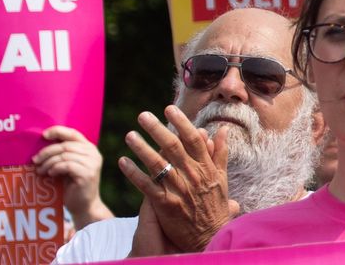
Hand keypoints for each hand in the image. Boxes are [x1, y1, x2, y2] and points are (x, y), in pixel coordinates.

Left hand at [32, 125, 109, 226]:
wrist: (84, 206)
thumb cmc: (72, 186)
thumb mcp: (67, 166)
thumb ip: (62, 155)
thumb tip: (41, 146)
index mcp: (89, 149)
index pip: (73, 134)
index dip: (58, 131)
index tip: (43, 135)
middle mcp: (93, 154)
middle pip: (65, 145)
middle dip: (47, 152)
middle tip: (35, 160)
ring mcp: (92, 164)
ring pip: (64, 155)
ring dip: (48, 162)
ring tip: (40, 171)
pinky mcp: (87, 174)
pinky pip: (67, 165)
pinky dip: (55, 168)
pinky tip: (50, 174)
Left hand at [116, 107, 237, 251]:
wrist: (210, 236)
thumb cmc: (215, 206)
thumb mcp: (222, 178)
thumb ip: (220, 153)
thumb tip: (221, 130)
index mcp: (206, 167)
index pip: (192, 139)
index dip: (181, 122)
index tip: (169, 109)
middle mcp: (192, 175)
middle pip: (172, 147)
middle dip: (156, 129)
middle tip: (142, 116)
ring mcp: (178, 190)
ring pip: (157, 164)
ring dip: (141, 148)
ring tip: (130, 135)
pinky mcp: (165, 205)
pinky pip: (146, 185)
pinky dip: (133, 173)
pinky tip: (123, 161)